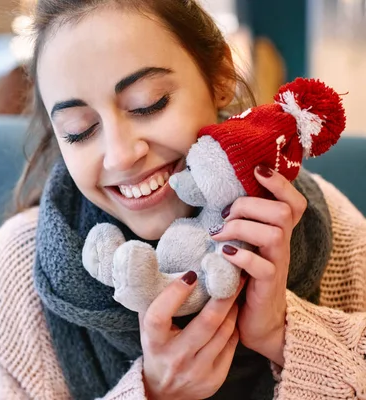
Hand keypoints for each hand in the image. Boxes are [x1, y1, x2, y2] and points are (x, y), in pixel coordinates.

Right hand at [140, 271, 245, 399]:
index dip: (174, 294)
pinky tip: (234, 313)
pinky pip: (230, 345)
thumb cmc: (156, 348)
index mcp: (154, 342)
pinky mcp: (214, 378)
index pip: (159, 315)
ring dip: (233, 308)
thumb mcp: (147, 328)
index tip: (191, 274)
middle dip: (223, 295)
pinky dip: (234, 326)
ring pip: (224, 332)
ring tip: (236, 289)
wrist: (164, 391)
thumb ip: (152, 302)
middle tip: (232, 274)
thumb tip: (159, 268)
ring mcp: (197, 370)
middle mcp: (175, 358)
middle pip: (206, 323)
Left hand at [210, 165, 307, 365]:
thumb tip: (203, 193)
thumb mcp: (239, 244)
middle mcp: (282, 244)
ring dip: (240, 228)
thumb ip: (233, 222)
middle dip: (247, 206)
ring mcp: (277, 264)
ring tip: (217, 235)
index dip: (280, 183)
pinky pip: (262, 266)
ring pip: (275, 232)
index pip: (293, 202)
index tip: (257, 170)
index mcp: (276, 231)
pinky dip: (241, 256)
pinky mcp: (267, 285)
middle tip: (222, 216)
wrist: (253, 320)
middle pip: (283, 211)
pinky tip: (223, 254)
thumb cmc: (241, 276)